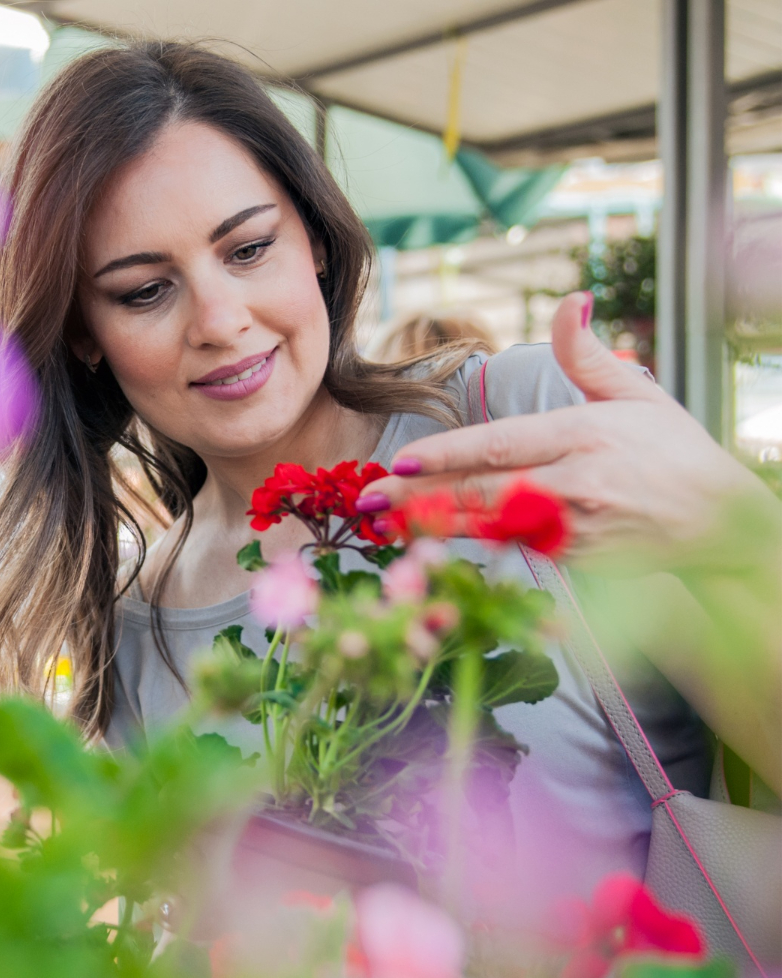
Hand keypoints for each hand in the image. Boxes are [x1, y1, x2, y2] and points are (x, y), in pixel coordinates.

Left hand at [361, 292, 780, 572]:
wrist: (724, 525)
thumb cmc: (675, 453)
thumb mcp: (634, 393)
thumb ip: (585, 353)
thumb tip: (570, 299)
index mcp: (582, 436)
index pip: (499, 446)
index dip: (447, 457)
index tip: (402, 462)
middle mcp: (574, 485)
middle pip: (482, 492)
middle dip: (421, 498)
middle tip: (370, 500)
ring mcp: (573, 529)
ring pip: (489, 527)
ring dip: (434, 526)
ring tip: (384, 523)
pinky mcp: (574, 561)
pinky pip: (513, 550)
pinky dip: (471, 546)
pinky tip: (427, 543)